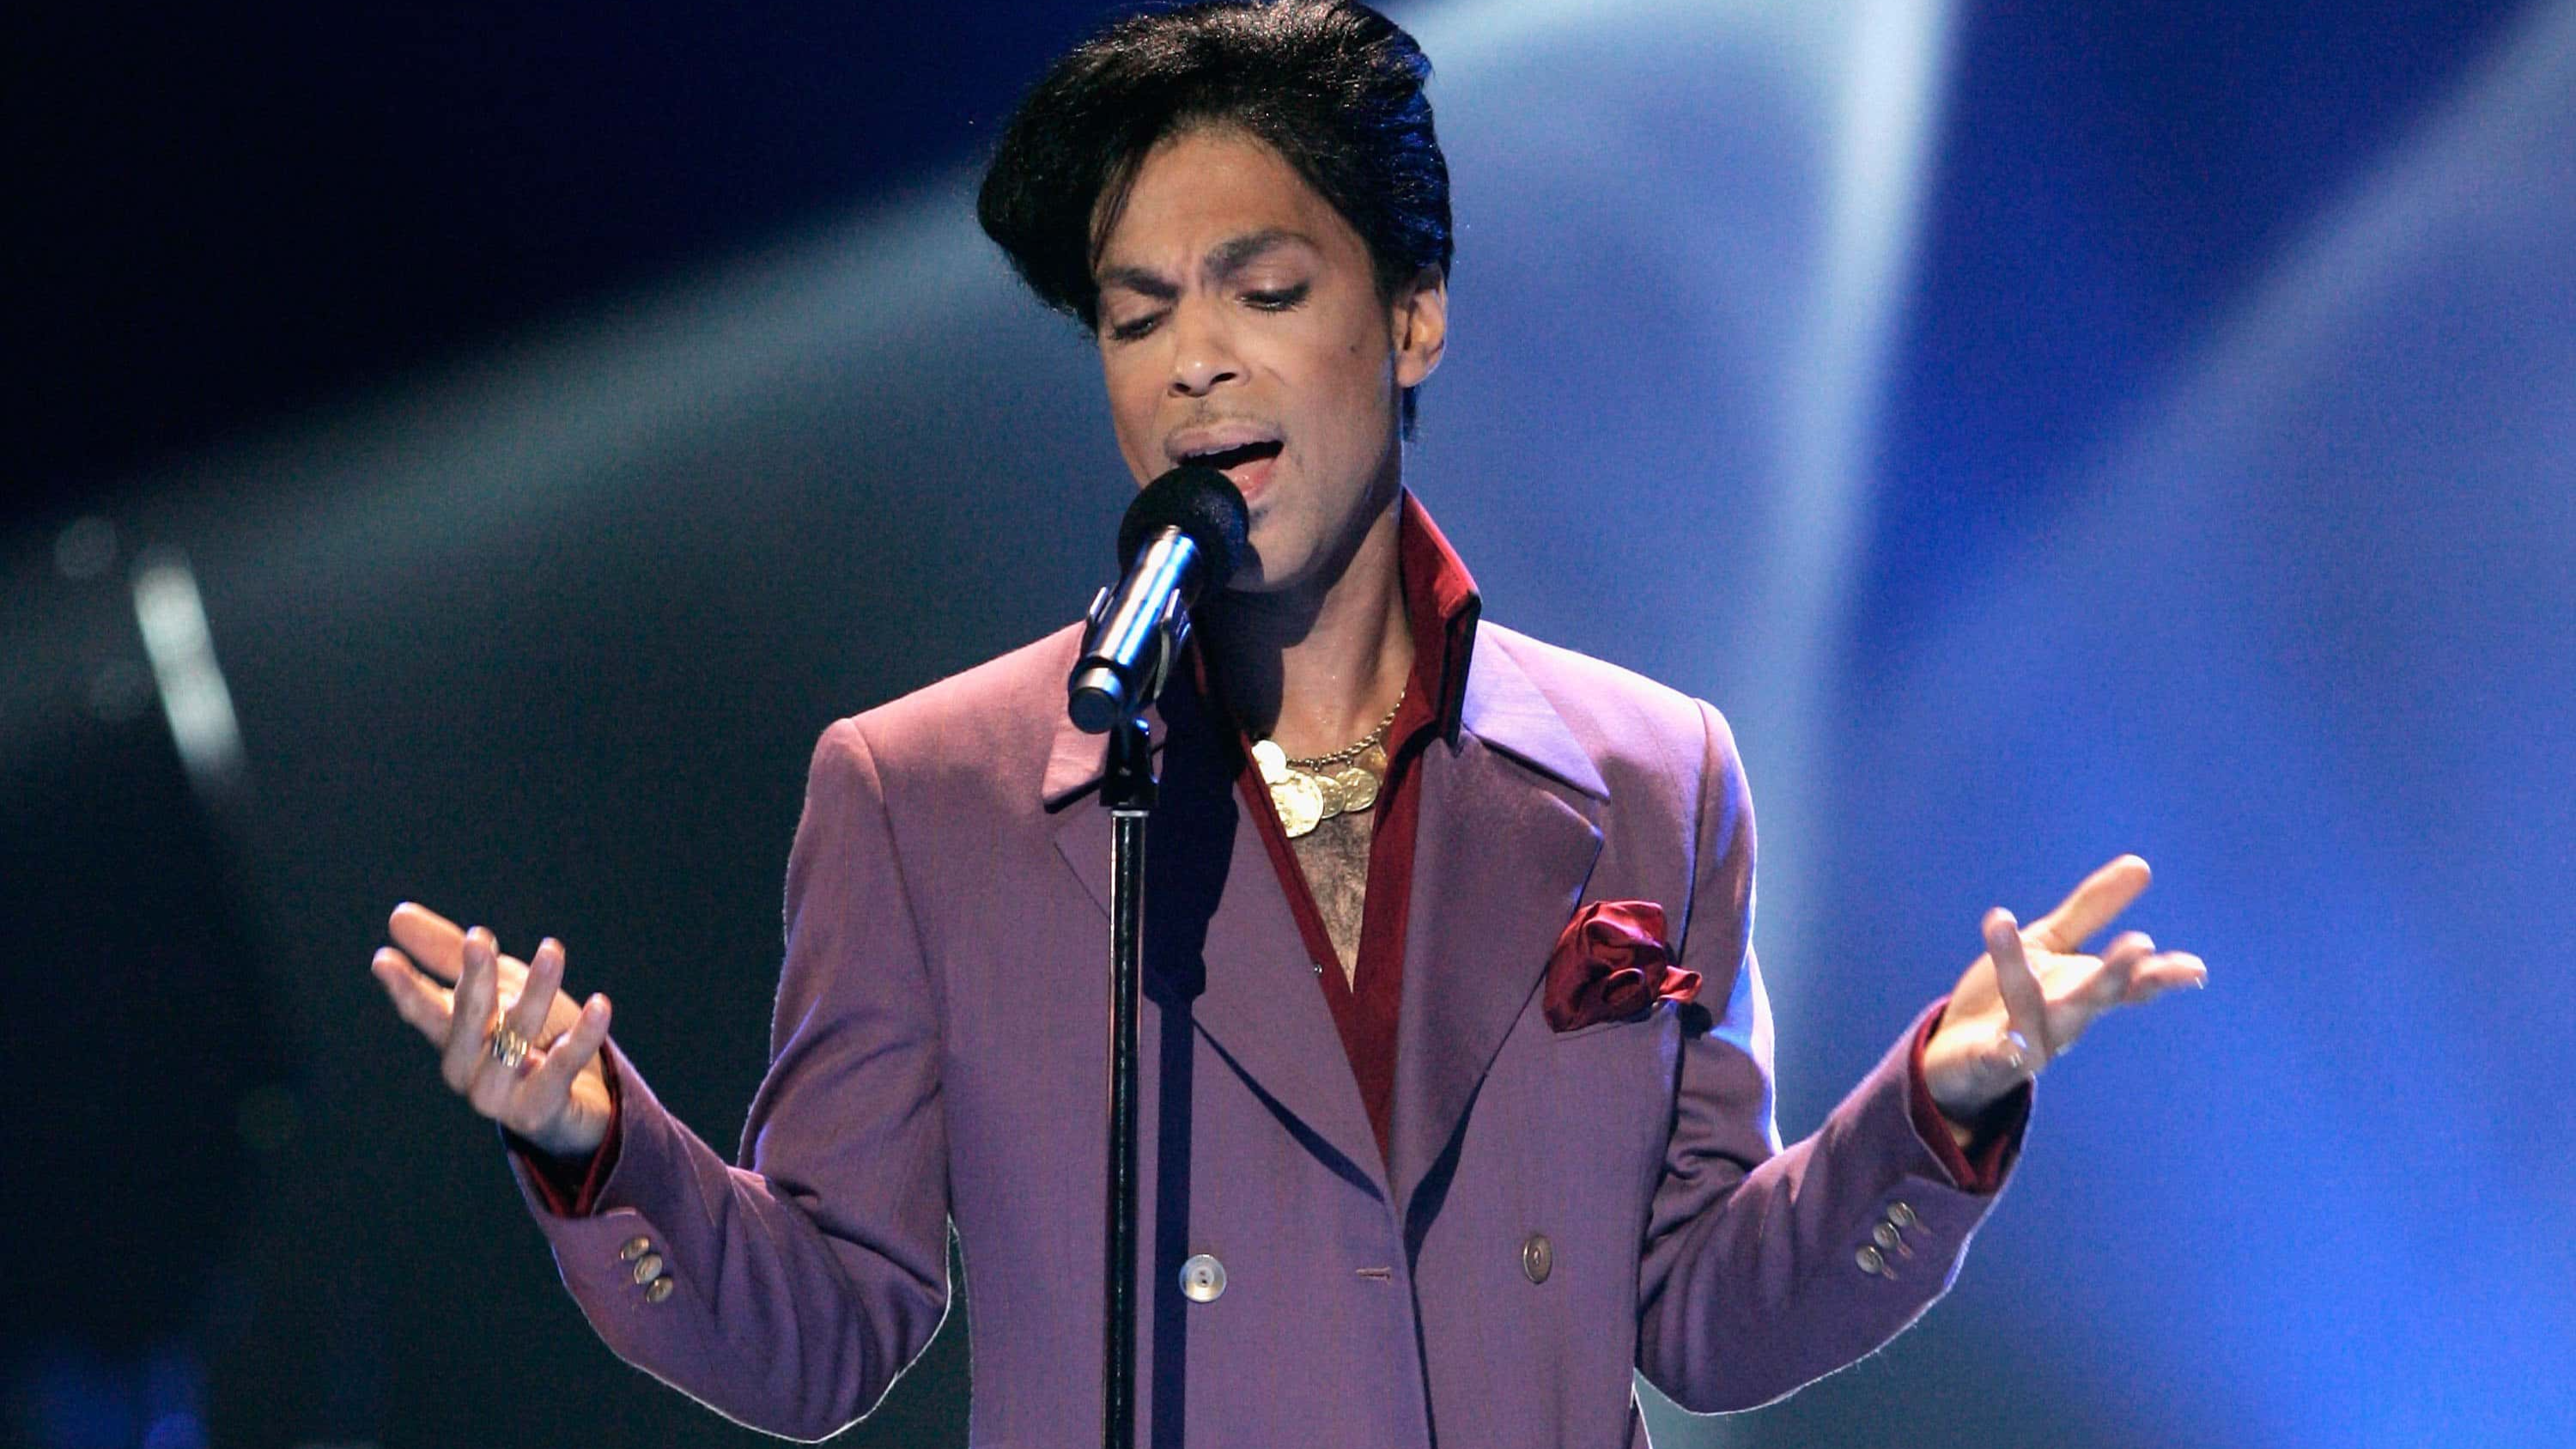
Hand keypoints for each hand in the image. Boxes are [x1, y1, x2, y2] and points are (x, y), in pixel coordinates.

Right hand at [370, 902, 616, 1157]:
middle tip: (477, 938)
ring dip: (535, 992)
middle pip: (468, 1020)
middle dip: (473, 979)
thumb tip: (397, 916)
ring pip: (515, 1037)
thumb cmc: (533, 1038)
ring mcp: (499, 1097)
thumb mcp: (498, 987)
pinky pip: (562, 1068)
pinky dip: (582, 1036)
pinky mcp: (539, 1112)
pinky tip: (599, 1004)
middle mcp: (467, 1071)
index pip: (423, 1011)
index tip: (383, 959)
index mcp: (454, 1038)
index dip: (404, 987)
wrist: (582, 1102)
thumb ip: (451, 955)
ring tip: (552, 949)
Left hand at [1922, 855, 2205, 1124]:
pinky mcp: (1985, 1063)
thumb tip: (2141, 865)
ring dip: (2023, 979)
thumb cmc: (2013, 994)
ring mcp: (2025, 1044)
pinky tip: (2002, 1044)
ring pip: (2032, 1014)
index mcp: (2081, 991)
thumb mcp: (2049, 945)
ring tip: (2008, 927)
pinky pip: (1995, 1058)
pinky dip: (2001, 1053)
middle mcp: (2062, 1021)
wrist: (1958, 1051)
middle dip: (2113, 973)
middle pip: (2091, 998)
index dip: (2159, 976)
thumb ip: (2090, 910)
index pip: (2127, 983)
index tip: (2195, 968)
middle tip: (2139, 944)